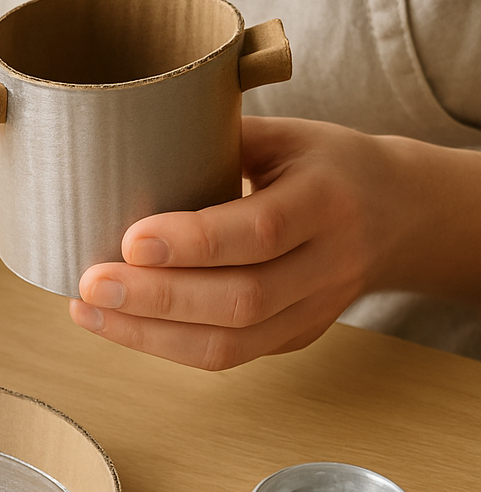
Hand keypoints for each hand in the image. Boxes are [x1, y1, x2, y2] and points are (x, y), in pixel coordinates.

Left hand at [69, 116, 408, 368]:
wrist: (401, 214)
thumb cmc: (324, 165)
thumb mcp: (285, 135)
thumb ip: (215, 139)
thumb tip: (123, 144)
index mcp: (326, 200)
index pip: (262, 231)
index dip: (193, 242)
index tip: (129, 239)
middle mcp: (328, 263)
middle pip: (242, 299)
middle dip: (156, 298)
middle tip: (90, 283)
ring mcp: (315, 310)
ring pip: (231, 344)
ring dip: (149, 334)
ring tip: (89, 310)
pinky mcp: (296, 337)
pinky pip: (228, 356)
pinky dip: (165, 346)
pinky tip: (119, 325)